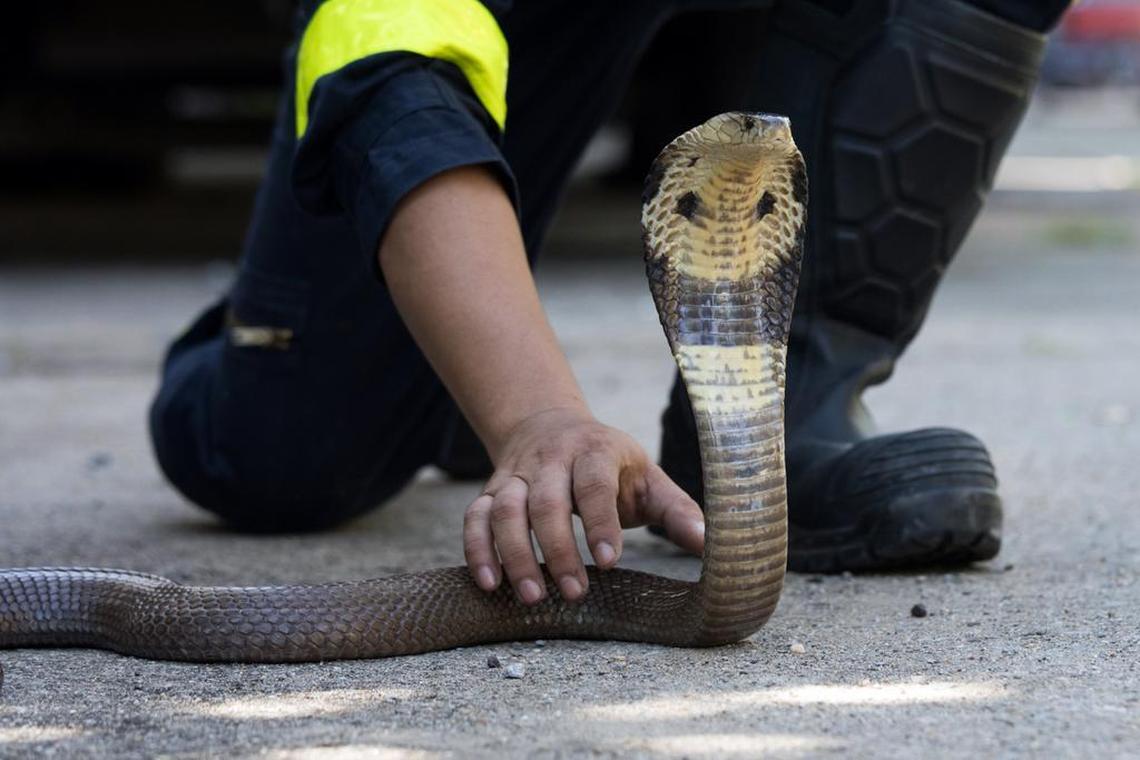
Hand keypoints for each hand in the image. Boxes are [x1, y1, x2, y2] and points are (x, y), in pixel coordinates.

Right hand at [463, 406, 704, 604]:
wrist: (550, 424)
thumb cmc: (610, 463)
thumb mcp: (648, 477)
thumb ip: (678, 510)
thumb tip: (711, 545)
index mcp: (594, 451)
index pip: (594, 485)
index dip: (600, 523)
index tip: (609, 562)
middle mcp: (550, 459)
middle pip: (546, 502)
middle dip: (558, 549)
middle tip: (575, 592)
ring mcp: (516, 475)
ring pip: (504, 509)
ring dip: (515, 554)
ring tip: (532, 596)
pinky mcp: (490, 490)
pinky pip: (474, 517)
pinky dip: (476, 548)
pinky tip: (489, 582)